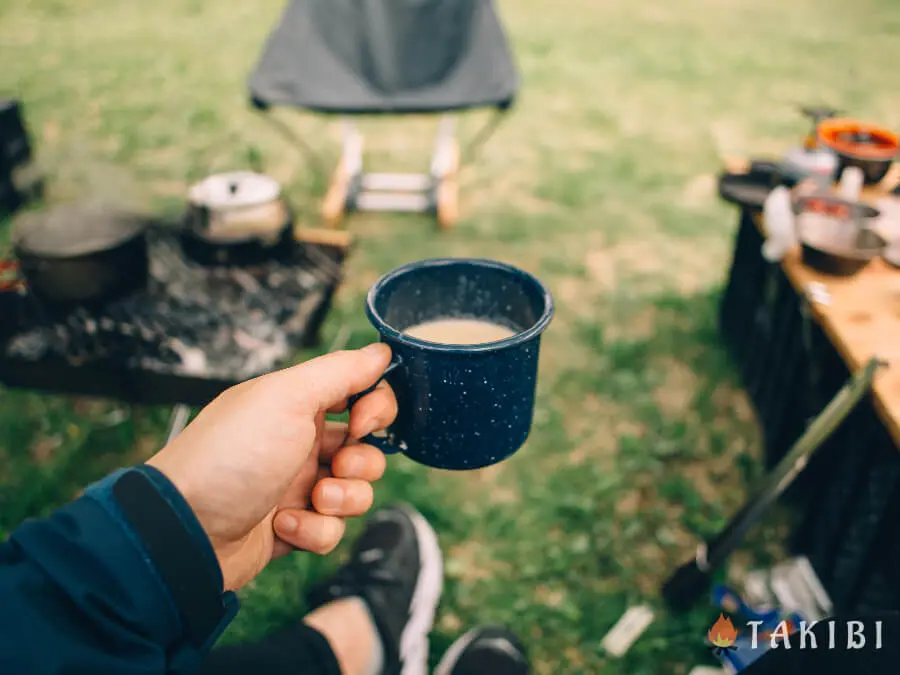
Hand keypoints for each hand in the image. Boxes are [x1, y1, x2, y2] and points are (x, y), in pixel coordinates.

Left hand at [146, 344, 396, 590]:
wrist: (185, 529)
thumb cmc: (231, 456)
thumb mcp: (286, 397)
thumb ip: (340, 371)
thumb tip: (381, 350)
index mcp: (296, 404)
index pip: (359, 394)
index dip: (376, 408)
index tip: (363, 421)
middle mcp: (298, 442)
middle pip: (366, 447)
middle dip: (361, 461)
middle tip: (335, 466)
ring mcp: (295, 487)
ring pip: (355, 492)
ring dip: (342, 499)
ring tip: (310, 501)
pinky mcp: (291, 528)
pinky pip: (330, 530)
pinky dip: (314, 530)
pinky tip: (282, 525)